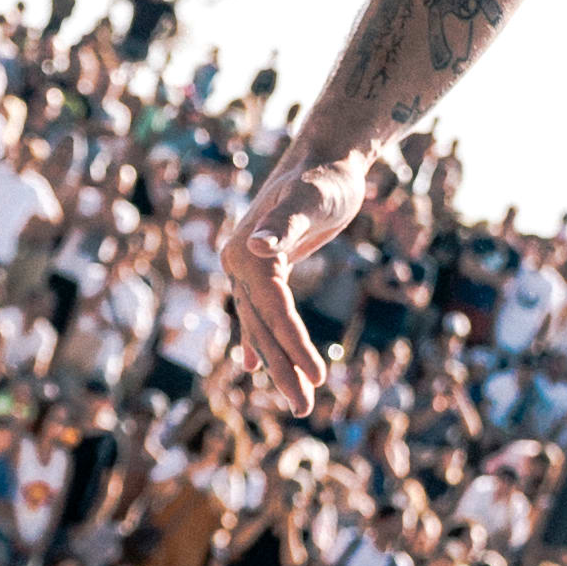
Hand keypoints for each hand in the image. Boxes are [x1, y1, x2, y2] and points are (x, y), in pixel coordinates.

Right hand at [220, 139, 376, 411]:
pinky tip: (253, 363)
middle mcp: (240, 262)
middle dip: (285, 367)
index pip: (272, 310)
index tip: (318, 377)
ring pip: (262, 325)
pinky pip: (260, 313)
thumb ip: (285, 224)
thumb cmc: (325, 178)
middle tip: (305, 408)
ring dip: (278, 362)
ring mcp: (249, 267)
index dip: (293, 344)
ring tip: (299, 399)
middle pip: (263, 325)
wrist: (326, 156)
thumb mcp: (310, 198)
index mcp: (245, 253)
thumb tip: (259, 248)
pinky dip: (259, 339)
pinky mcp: (266, 268)